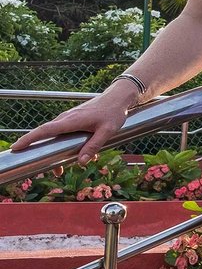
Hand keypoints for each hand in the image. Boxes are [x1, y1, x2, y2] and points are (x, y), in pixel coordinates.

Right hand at [11, 86, 132, 163]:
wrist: (117, 98)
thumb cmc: (113, 113)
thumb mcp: (107, 131)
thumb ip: (94, 146)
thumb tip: (81, 162)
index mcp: (71, 121)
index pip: (44, 130)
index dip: (29, 138)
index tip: (16, 147)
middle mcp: (66, 118)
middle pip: (46, 135)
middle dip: (39, 150)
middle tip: (41, 168)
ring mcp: (68, 118)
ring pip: (55, 136)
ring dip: (54, 151)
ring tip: (59, 170)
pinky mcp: (73, 119)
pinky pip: (63, 133)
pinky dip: (63, 144)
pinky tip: (76, 156)